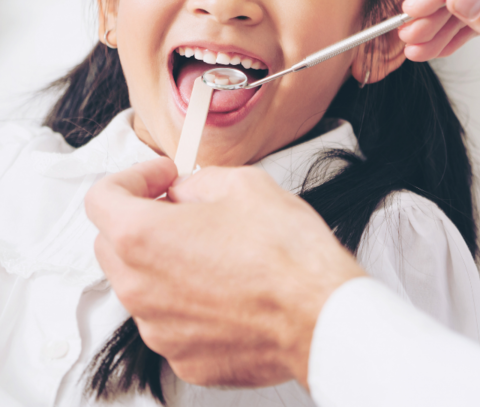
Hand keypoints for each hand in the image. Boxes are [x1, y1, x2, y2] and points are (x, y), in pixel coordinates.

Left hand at [84, 157, 365, 387]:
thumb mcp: (244, 184)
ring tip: (217, 254)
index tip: (160, 179)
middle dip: (143, 221)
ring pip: (142, 286)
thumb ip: (198, 182)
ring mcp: (159, 329)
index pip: (102, 198)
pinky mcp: (183, 357)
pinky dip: (188, 303)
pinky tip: (230, 290)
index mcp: (142, 237)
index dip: (132, 178)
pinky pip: (171, 322)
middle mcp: (139, 288)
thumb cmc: (288, 254)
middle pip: (112, 244)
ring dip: (165, 265)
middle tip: (185, 211)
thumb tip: (186, 192)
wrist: (320, 314)